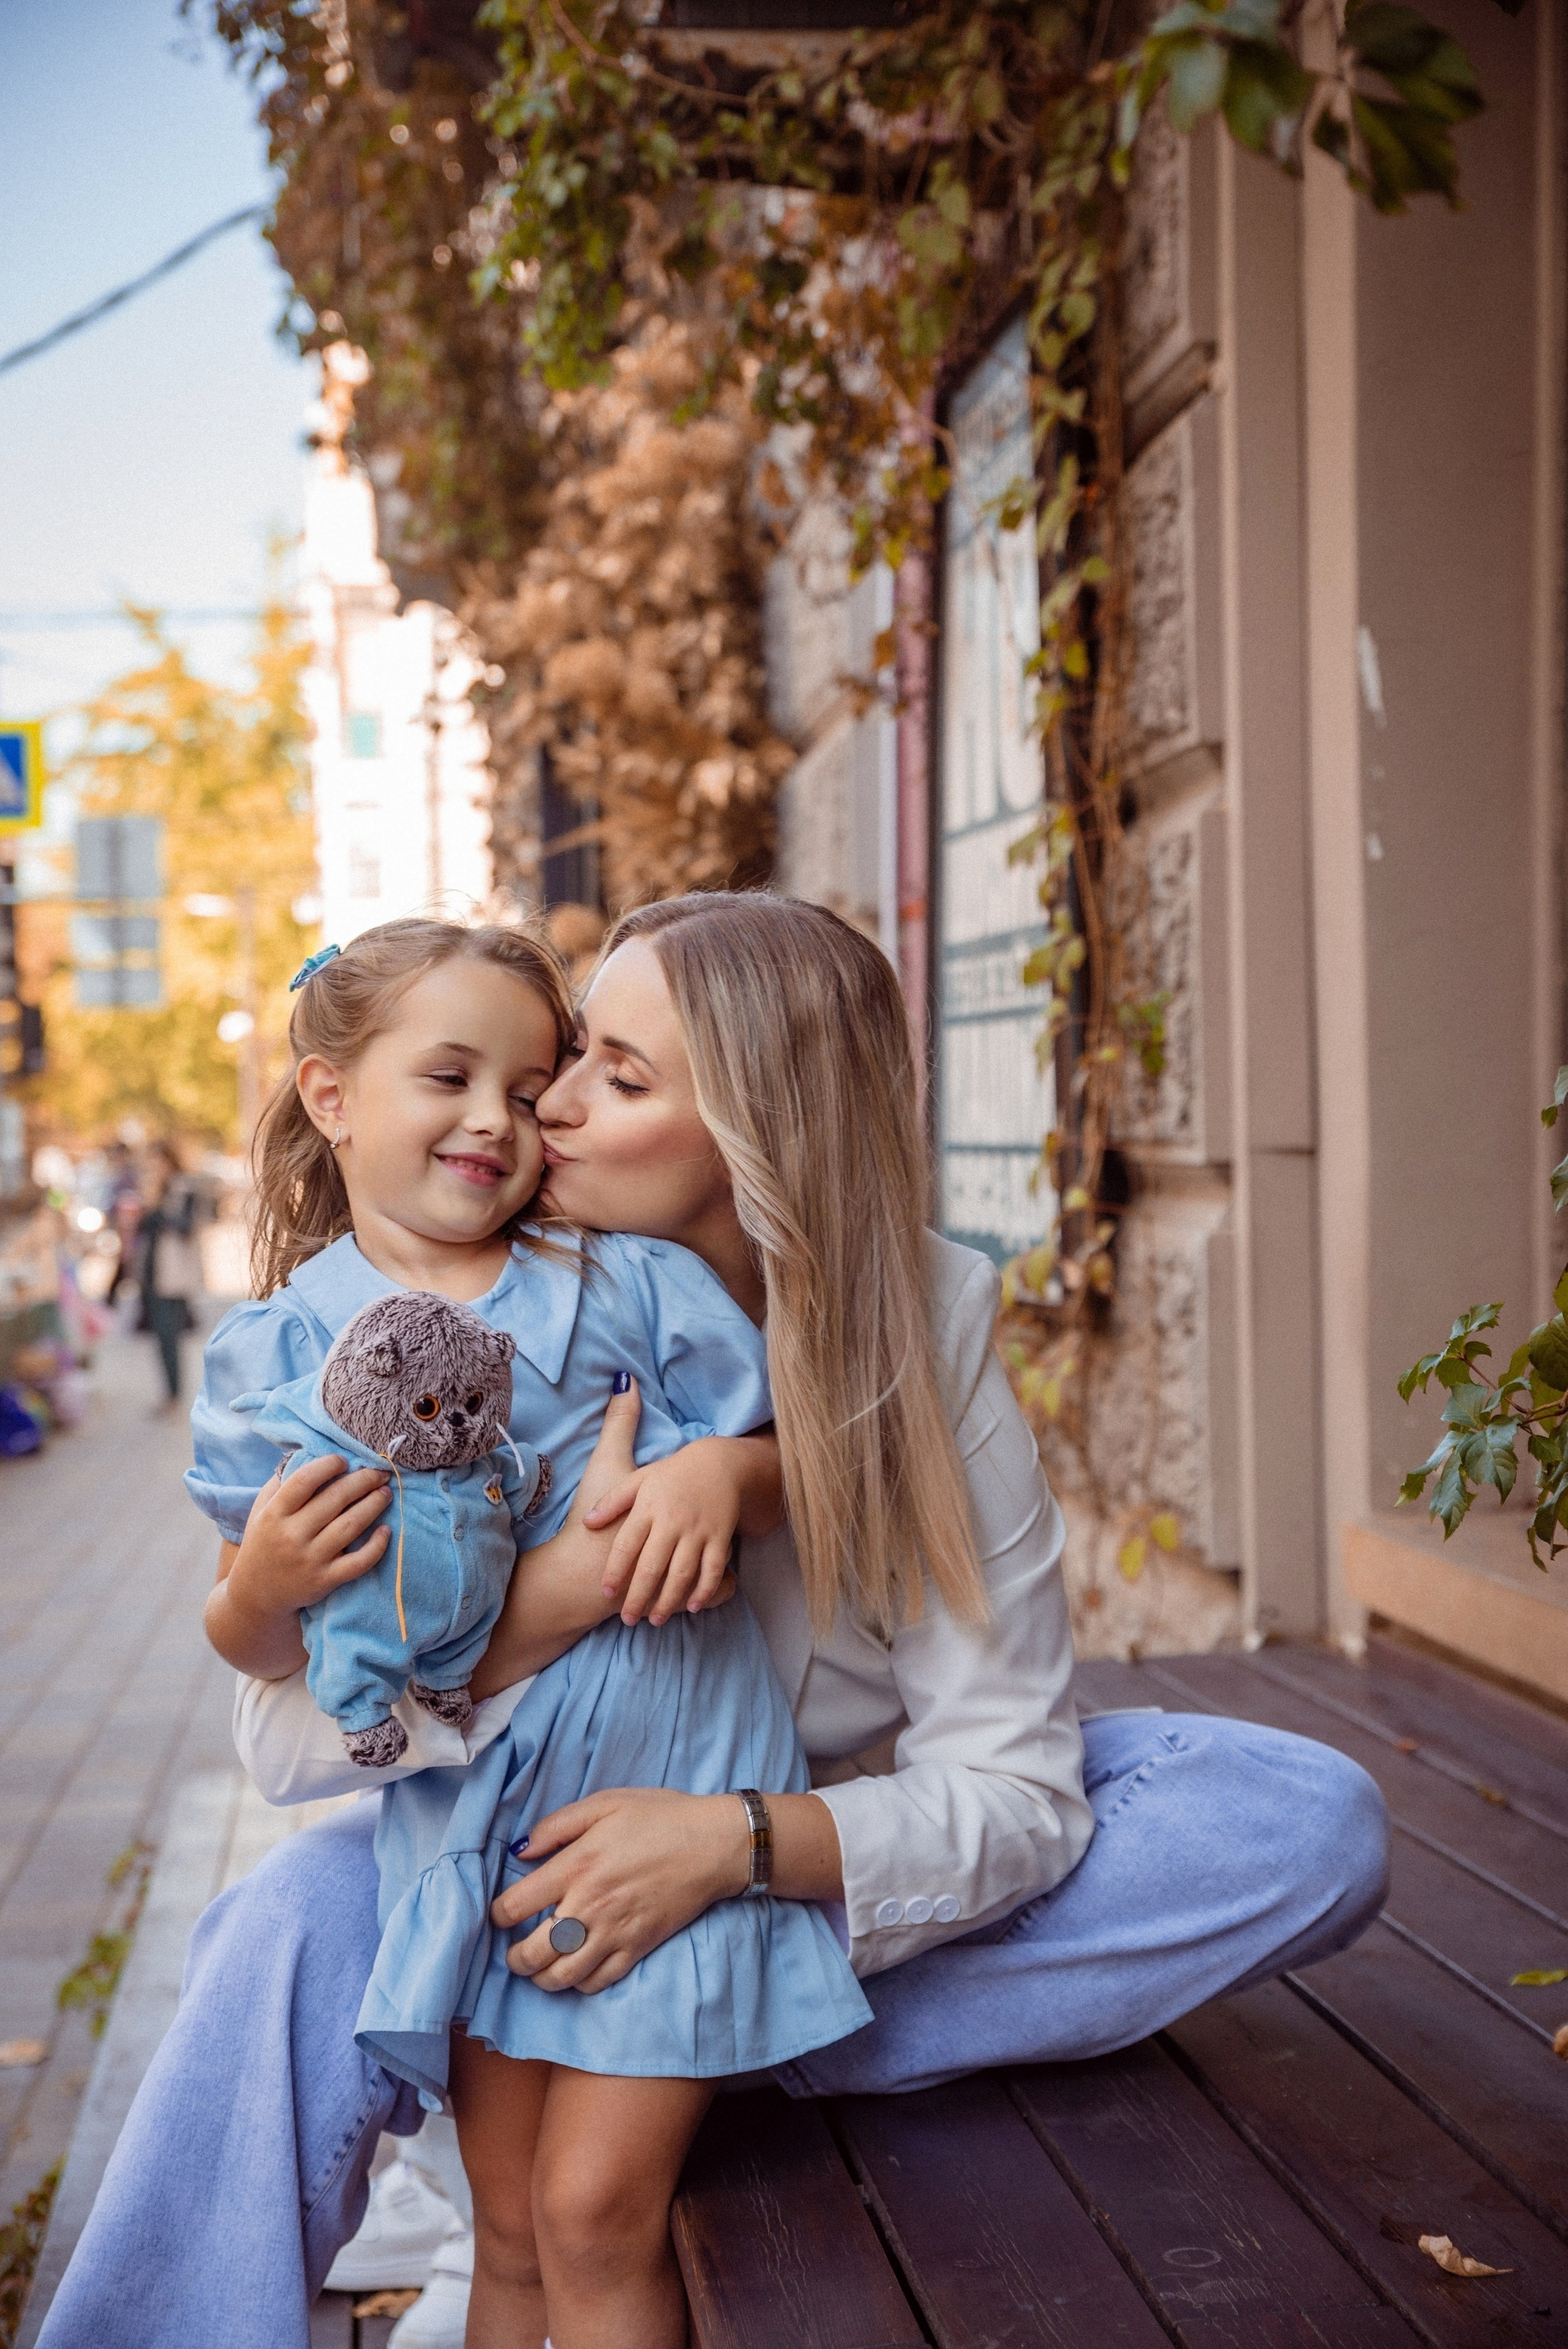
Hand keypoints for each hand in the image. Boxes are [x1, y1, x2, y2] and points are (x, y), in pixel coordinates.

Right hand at [228, 1453, 390, 1618]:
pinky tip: (386, 1531)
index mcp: (274, 1514)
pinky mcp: (325, 1581)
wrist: (256, 1595)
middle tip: (379, 1473)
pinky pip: (358, 1562)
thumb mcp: (260, 1511)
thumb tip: (307, 1453)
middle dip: (363, 1481)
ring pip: (351, 1526)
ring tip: (386, 1493)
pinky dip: (376, 1546)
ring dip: (373, 1505)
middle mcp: (291, 1536)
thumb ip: (280, 1484)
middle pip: (335, 1500)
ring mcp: (310, 1560)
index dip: (328, 1465)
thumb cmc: (263, 1544)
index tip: (343, 1460)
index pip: (304, 1481)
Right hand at [470, 1380, 736, 1695]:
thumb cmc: (592, 1524)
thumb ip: (619, 1425)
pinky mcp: (666, 1597)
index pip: (698, 1496)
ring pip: (714, 1566)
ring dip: (722, 1563)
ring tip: (728, 1554)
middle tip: (730, 1514)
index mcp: (665, 1507)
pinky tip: (714, 1585)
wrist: (577, 1576)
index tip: (720, 1483)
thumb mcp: (607, 1467)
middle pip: (712, 1530)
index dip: (713, 1489)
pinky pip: (704, 1594)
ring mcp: (673, 1572)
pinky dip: (711, 1591)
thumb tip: (625, 1380)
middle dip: (722, 1524)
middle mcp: (676, 1539)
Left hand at [492, 1788, 749, 1993]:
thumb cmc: (659, 1816)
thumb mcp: (604, 1803)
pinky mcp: (637, 1948)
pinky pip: (598, 1982)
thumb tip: (520, 1852)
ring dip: (540, 1978)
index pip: (515, 1905)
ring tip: (537, 1968)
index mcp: (576, 1866)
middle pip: (533, 1952)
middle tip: (513, 1951)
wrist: (712, 1844)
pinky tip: (575, 1971)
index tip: (500, 1913)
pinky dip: (579, 1984)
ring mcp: (614, 1932)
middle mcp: (589, 1906)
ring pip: (562, 1976)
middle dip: (513, 1958)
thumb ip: (557, 1825)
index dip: (497, 1914)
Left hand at [584, 1433, 781, 1625]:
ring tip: (654, 1620)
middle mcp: (672, 1522)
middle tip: (627, 1619)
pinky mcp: (720, 1537)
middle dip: (638, 1597)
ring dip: (668, 1600)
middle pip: (652, 1566)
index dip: (614, 1571)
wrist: (718, 1462)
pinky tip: (692, 1607)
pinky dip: (704, 1590)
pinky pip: (713, 1568)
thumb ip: (612, 1502)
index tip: (606, 1592)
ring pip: (681, 1573)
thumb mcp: (639, 1479)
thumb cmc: (672, 1474)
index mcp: (648, 1508)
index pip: (626, 1545)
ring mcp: (698, 1531)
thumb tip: (587, 1523)